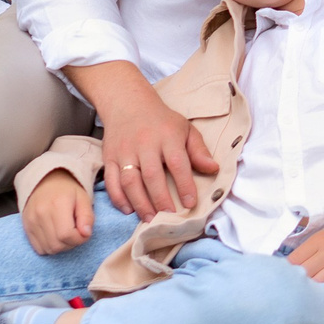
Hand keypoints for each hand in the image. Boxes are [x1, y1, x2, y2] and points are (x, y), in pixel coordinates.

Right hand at [22, 169, 93, 254]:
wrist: (45, 180)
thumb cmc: (67, 190)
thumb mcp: (83, 198)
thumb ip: (87, 216)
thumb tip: (86, 234)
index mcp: (57, 204)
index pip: (66, 235)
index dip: (79, 239)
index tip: (84, 232)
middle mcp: (41, 213)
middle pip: (57, 245)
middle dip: (71, 244)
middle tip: (75, 233)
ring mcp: (31, 221)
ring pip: (48, 249)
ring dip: (60, 247)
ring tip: (65, 234)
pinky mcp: (26, 226)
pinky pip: (38, 248)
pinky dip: (49, 247)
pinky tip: (55, 236)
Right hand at [71, 61, 217, 217]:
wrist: (127, 103)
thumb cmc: (161, 121)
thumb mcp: (185, 129)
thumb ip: (199, 150)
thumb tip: (214, 169)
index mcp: (167, 136)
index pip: (177, 162)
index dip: (184, 184)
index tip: (191, 204)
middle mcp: (144, 144)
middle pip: (151, 175)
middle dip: (161, 200)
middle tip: (169, 219)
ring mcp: (124, 151)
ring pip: (129, 181)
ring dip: (140, 203)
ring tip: (150, 219)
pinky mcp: (109, 157)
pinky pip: (111, 181)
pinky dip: (118, 198)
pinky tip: (129, 210)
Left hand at [287, 226, 323, 287]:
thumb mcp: (320, 238)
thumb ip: (305, 252)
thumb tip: (286, 269)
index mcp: (319, 241)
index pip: (294, 259)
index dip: (287, 270)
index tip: (285, 276)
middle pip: (306, 273)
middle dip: (299, 280)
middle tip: (295, 286)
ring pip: (319, 283)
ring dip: (313, 288)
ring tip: (309, 291)